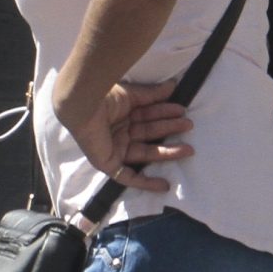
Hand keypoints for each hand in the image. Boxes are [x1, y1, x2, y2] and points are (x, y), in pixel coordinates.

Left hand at [60, 79, 193, 193]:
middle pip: (149, 134)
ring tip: (188, 149)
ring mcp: (113, 148)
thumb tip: (173, 85)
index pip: (147, 116)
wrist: (83, 103)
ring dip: (167, 153)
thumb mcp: (131, 95)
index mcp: (121, 115)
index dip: (165, 113)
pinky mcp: (107, 163)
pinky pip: (127, 177)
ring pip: (145, 154)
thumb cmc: (104, 96)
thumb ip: (152, 94)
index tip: (182, 110)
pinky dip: (145, 182)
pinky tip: (164, 186)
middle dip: (170, 130)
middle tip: (189, 126)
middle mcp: (118, 132)